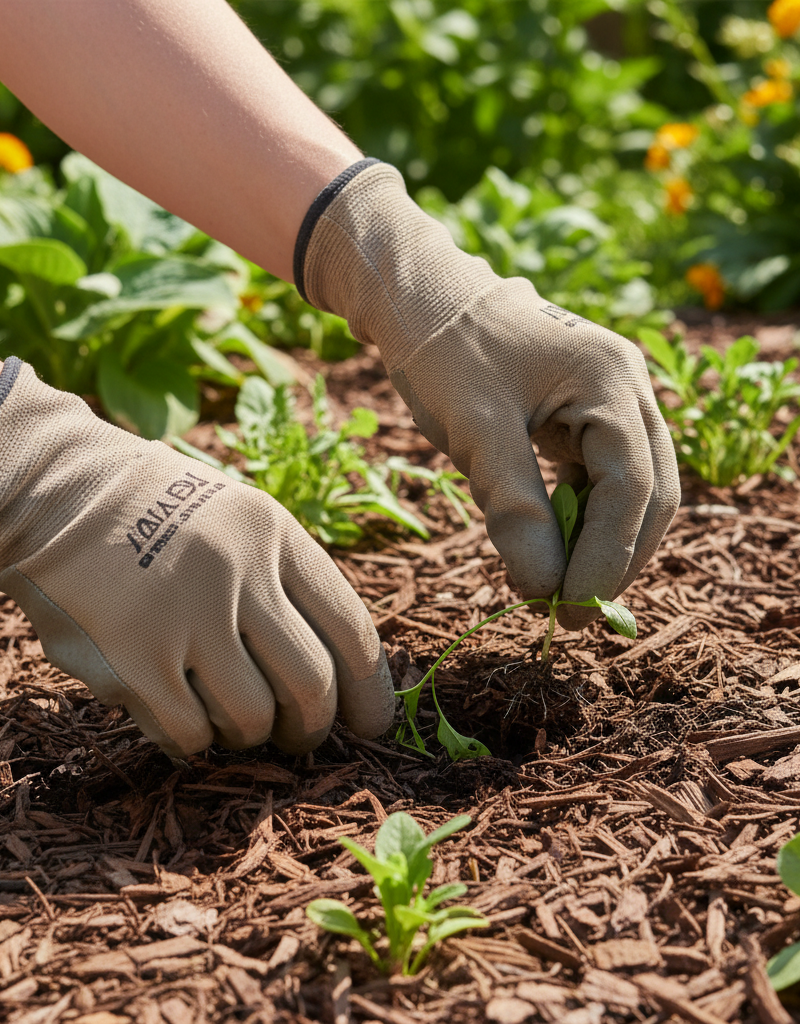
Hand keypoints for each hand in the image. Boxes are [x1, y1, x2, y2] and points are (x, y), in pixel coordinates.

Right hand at [0, 358, 393, 755]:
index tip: (373, 724)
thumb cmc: (157, 514)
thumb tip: (338, 673)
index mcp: (273, 532)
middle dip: (313, 728)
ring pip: (252, 719)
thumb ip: (286, 581)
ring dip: (247, 734)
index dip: (371, 688)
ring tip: (229, 719)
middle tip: (302, 737)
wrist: (55, 492)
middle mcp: (237, 571)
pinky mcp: (134, 660)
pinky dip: (192, 740)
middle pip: (311, 684)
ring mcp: (184, 617)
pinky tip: (179, 718)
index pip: (350, 625)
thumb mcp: (239, 518)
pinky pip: (189, 734)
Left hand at [295, 161, 679, 627]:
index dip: (606, 556)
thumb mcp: (475, 431)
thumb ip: (515, 509)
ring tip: (560, 591)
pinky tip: (555, 549)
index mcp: (610, 378)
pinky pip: (605, 479)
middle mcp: (630, 387)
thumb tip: (544, 588)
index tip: (570, 608)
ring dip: (602, 545)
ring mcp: (616, 399)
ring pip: (633, 492)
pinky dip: (585, 520)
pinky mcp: (592, 415)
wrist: (422, 300)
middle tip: (570, 614)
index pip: (631, 486)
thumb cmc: (444, 353)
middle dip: (613, 558)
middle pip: (649, 493)